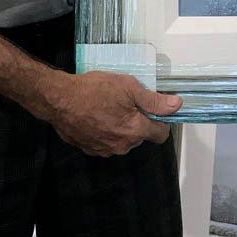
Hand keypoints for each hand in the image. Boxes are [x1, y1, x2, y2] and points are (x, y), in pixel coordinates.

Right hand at [42, 70, 182, 156]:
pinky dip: (105, 132)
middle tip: (126, 103)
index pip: (160, 134)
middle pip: (141, 136)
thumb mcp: (127, 87)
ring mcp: (105, 150)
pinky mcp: (91, 149)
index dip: (161, 120)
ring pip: (123, 140)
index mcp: (134, 131)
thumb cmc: (93, 90)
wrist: (59, 99)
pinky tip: (96, 116)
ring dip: (121, 127)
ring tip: (108, 108)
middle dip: (138, 121)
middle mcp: (122, 146)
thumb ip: (153, 100)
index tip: (154, 109)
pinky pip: (106, 142)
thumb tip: (177, 105)